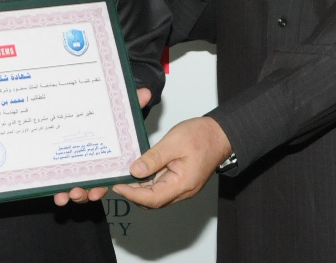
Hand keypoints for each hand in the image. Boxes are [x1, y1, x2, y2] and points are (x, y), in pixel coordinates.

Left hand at [52, 88, 152, 204]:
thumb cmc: (111, 119)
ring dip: (72, 195)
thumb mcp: (120, 113)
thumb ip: (131, 106)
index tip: (94, 192)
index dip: (101, 187)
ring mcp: (80, 170)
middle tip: (77, 193)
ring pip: (78, 189)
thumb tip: (144, 93)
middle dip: (84, 194)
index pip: (107, 179)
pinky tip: (56, 194)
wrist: (90, 108)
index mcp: (111, 161)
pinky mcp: (65, 169)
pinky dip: (59, 191)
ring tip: (64, 196)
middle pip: (92, 187)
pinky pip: (64, 184)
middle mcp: (96, 169)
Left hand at [112, 116, 230, 208]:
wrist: (219, 134)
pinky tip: (138, 172)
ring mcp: (182, 187)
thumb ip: (154, 158)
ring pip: (156, 196)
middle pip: (153, 201)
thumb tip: (135, 170)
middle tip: (116, 182)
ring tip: (123, 177)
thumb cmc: (201, 136)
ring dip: (140, 189)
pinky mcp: (180, 181)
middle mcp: (182, 190)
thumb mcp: (174, 142)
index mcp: (183, 184)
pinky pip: (161, 187)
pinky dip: (148, 183)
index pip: (152, 199)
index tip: (117, 186)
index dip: (133, 195)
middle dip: (133, 194)